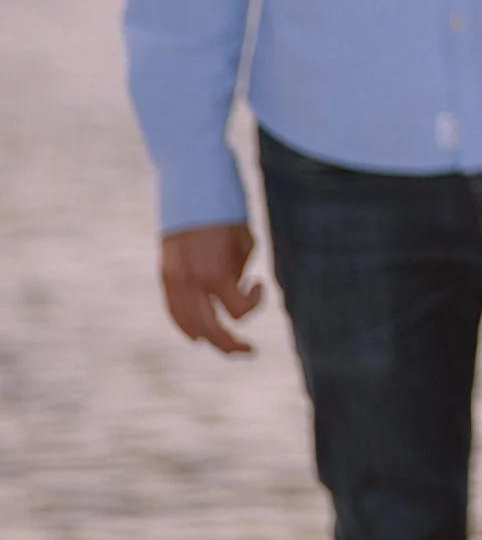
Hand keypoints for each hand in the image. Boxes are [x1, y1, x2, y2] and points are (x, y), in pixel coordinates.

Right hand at [159, 223, 262, 355]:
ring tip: (223, 343)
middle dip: (229, 345)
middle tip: (247, 352)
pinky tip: (197, 332)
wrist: (193, 187)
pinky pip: (173, 309)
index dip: (255, 302)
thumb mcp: (244, 243)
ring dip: (206, 337)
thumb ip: (238, 274)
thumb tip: (233, 291)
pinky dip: (186, 323)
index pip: (238, 312)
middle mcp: (191, 282)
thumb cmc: (227, 213)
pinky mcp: (165, 273)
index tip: (258, 283)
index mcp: (216, 274)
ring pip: (187, 324)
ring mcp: (173, 280)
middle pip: (209, 331)